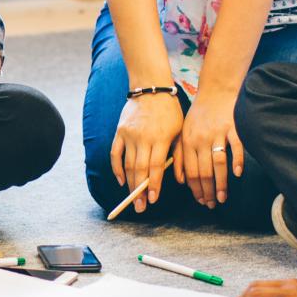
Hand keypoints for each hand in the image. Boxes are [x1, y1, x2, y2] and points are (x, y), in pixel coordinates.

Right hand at [110, 93, 183, 212]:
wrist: (151, 88)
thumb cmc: (170, 111)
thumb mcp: (180, 131)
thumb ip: (179, 155)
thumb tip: (179, 180)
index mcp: (161, 138)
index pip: (155, 167)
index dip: (153, 185)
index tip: (153, 200)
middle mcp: (143, 138)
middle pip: (140, 170)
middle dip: (139, 191)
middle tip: (140, 208)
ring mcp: (129, 135)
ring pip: (128, 164)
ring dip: (130, 184)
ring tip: (132, 199)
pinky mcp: (120, 132)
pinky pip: (115, 154)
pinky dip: (117, 168)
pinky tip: (121, 180)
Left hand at [175, 88, 243, 208]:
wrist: (216, 91)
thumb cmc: (200, 115)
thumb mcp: (184, 133)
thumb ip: (181, 156)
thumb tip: (181, 181)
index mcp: (188, 141)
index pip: (190, 171)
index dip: (195, 189)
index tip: (201, 201)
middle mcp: (201, 139)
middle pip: (204, 171)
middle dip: (208, 191)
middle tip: (213, 204)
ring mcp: (218, 133)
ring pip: (218, 164)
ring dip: (221, 183)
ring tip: (223, 197)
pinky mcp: (233, 128)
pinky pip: (236, 147)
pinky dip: (237, 161)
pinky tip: (237, 174)